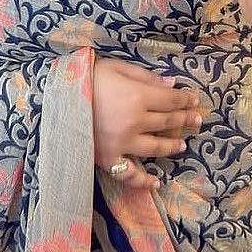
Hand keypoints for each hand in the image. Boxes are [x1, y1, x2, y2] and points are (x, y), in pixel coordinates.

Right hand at [93, 57, 201, 189]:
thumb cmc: (86, 77)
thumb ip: (146, 77)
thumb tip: (172, 85)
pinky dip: (144, 181)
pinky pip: (130, 174)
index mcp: (138, 97)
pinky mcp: (108, 158)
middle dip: (184, 120)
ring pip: (155, 148)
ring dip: (171, 146)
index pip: (170, 100)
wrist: (55, 98)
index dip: (185, 100)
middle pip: (166, 122)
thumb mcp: (117, 68)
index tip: (194, 99)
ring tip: (182, 145)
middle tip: (197, 120)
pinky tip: (156, 182)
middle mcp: (134, 122)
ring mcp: (122, 143)